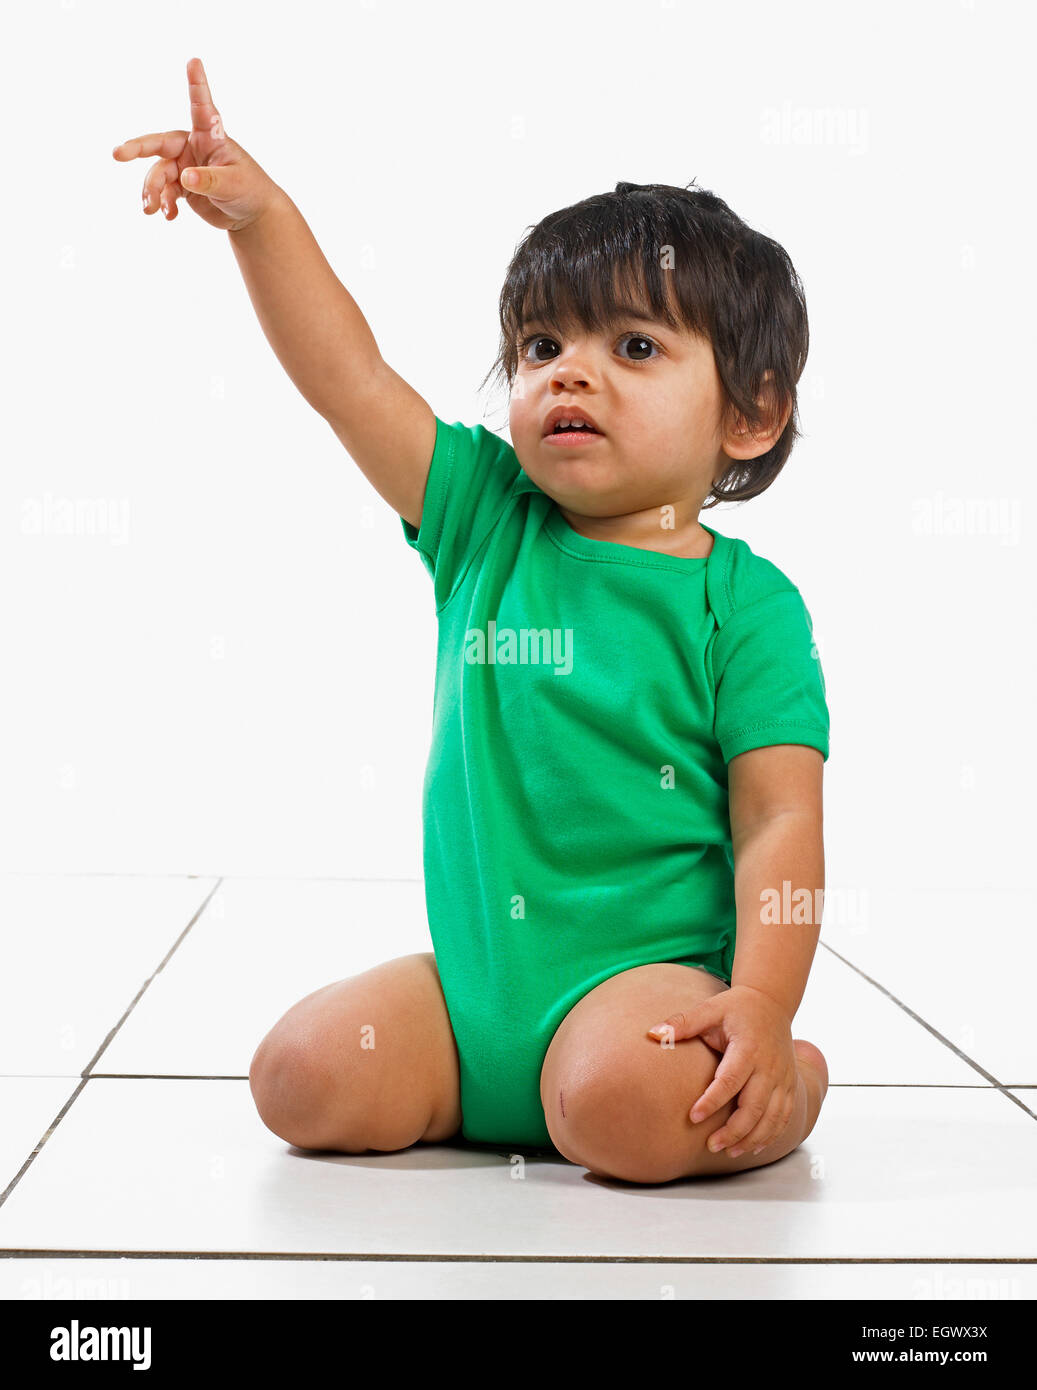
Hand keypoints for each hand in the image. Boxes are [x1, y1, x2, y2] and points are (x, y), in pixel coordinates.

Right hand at [112, 56, 282, 231]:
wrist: (251, 216)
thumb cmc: (250, 190)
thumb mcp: (233, 184)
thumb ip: (210, 180)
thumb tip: (184, 178)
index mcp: (210, 136)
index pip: (201, 106)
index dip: (197, 84)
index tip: (194, 61)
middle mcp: (193, 147)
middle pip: (159, 143)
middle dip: (137, 148)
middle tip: (117, 154)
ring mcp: (185, 166)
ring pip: (158, 174)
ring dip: (152, 192)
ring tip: (150, 210)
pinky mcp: (183, 186)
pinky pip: (165, 194)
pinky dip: (163, 205)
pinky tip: (168, 217)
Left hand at [646, 984, 797, 1156]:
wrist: (772, 1002)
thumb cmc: (736, 1008)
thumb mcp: (710, 1008)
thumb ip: (683, 1022)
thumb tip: (652, 1033)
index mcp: (749, 1048)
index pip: (730, 1080)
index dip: (712, 1101)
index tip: (693, 1117)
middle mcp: (770, 1065)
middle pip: (754, 1106)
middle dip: (733, 1130)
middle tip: (711, 1145)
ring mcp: (784, 1077)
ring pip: (772, 1117)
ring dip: (752, 1138)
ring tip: (728, 1151)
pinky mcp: (791, 1084)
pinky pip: (785, 1116)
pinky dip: (771, 1134)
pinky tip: (752, 1146)